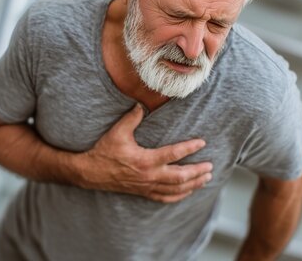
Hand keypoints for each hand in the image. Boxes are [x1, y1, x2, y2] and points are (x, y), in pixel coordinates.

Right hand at [74, 104, 212, 202]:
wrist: (91, 172)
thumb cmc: (104, 151)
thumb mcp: (117, 132)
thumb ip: (132, 118)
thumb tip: (141, 104)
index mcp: (145, 160)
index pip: (173, 154)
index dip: (189, 148)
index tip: (202, 142)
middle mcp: (149, 176)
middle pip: (180, 176)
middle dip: (197, 172)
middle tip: (210, 166)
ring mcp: (147, 186)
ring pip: (176, 189)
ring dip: (193, 184)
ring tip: (206, 178)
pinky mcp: (144, 192)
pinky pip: (165, 198)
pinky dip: (179, 196)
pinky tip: (188, 192)